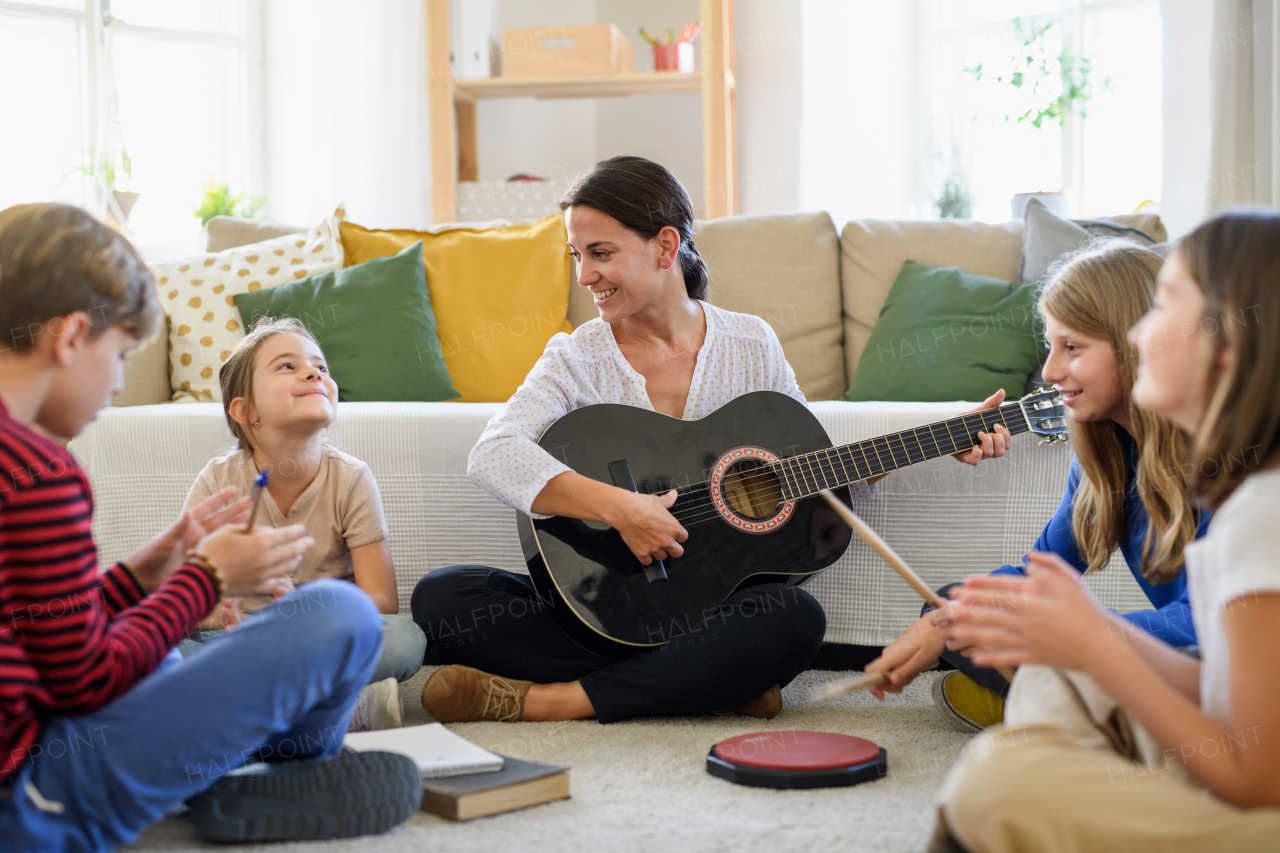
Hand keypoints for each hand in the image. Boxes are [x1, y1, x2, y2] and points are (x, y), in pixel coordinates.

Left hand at [124, 487, 249, 592]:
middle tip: (250, 502)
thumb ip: (178, 528)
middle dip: (235, 510)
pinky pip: (221, 551)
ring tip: (253, 521)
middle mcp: (196, 534)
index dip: (220, 498)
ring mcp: (201, 547)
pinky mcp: (203, 560)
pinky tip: (244, 545)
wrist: (144, 578)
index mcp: (187, 526)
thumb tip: (188, 512)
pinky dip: (233, 547)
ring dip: (237, 527)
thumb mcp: (164, 541)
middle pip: (220, 519)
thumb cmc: (150, 556)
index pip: (207, 508)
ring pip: (223, 534)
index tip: (234, 489)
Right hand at [195, 523, 313, 596]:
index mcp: (260, 543)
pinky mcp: (257, 589)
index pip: (287, 535)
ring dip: (296, 561)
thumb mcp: (229, 530)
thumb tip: (267, 531)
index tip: (302, 529)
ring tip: (298, 556)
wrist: (199, 578)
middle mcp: (266, 560)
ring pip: (287, 568)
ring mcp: (263, 576)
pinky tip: (285, 576)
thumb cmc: (211, 549)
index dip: (297, 531)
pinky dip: (283, 579)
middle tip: (309, 542)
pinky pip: (276, 584)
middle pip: (293, 552)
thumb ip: (252, 529)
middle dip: (303, 545)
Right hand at [606, 489, 687, 564]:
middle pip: (678, 553)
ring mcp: (654, 548)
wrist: (625, 511)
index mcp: (673, 528)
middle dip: (674, 549)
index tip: (674, 534)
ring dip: (659, 553)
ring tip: (653, 545)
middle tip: (667, 544)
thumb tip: (673, 495)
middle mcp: (666, 540)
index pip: (684, 538)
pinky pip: (648, 562)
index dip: (679, 536)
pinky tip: (644, 550)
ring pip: (662, 557)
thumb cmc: (641, 505)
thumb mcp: (657, 501)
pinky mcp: (642, 553)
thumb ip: (668, 500)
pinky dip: (646, 558)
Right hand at [864, 612, 947, 698]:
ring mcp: (892, 654)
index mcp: (892, 656)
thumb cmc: (930, 640)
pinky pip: (894, 668)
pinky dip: (903, 673)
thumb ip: (905, 671)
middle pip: (879, 676)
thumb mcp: (920, 659)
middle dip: (892, 685)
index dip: (873, 686)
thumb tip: (892, 681)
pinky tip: (914, 670)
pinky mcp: (896, 654)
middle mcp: (888, 655)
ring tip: (915, 673)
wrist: (935, 626)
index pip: (871, 672)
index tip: (882, 696)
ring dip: (899, 679)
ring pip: (888, 673)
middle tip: (908, 683)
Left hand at [938, 552, 1110, 671]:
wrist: (1103, 647)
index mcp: (1033, 601)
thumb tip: (1028, 558)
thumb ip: (1050, 567)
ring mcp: (1028, 641)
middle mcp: (1026, 621)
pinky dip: (990, 658)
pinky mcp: (1033, 657)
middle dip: (966, 609)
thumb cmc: (1089, 613)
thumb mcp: (1073, 583)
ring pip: (992, 637)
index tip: (962, 585)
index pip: (1000, 591)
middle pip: (990, 613)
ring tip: (951, 632)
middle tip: (947, 607)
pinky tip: (973, 657)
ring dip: (970, 634)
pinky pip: (1007, 658)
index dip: (979, 588)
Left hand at [953, 389, 1012, 465]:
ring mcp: (977, 454)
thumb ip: (990, 403)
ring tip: (978, 434)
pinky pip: (976, 462)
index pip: (1007, 444)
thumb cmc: (963, 421)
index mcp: (992, 440)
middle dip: (997, 440)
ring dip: (987, 443)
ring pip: (991, 455)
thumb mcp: (977, 412)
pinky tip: (974, 446)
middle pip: (1002, 452)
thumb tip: (1002, 391)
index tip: (996, 425)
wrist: (944, 427)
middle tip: (986, 431)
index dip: (1006, 436)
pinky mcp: (966, 458)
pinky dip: (977, 455)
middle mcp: (987, 448)